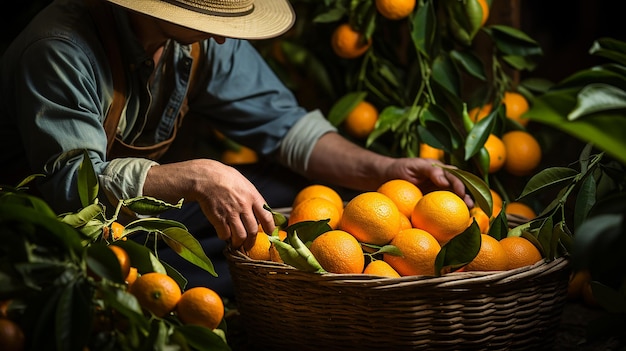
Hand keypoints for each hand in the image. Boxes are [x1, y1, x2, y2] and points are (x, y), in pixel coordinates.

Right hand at [144, 159, 274, 249]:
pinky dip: (225, 237)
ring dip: (239, 243)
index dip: (270, 229)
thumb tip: (260, 211)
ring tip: (237, 244)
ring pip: (240, 236)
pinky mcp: (218, 219)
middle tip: (249, 244)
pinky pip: (225, 235)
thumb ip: (252, 198)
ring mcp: (231, 213)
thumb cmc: (224, 177)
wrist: (205, 177)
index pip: (267, 217)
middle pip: (253, 230)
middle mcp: (244, 206)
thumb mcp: (244, 183)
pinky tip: (224, 234)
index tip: (270, 234)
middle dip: (252, 241)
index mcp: (252, 196)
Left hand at [384, 157, 473, 207]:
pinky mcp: (433, 202)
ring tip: (468, 215)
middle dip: (468, 196)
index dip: (461, 184)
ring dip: (462, 206)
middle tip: (470, 205)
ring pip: (455, 198)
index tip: (462, 192)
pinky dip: (449, 214)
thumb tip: (444, 181)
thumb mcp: (414, 165)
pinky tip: (453, 224)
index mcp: (441, 170)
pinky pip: (442, 208)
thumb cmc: (400, 168)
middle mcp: (443, 181)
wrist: (387, 177)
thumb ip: (430, 170)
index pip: (455, 176)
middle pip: (460, 188)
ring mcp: (439, 192)